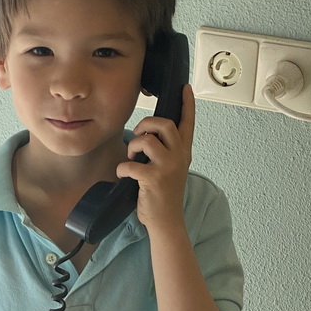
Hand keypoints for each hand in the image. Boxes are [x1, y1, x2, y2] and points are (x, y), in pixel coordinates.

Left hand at [116, 84, 194, 231]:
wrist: (166, 221)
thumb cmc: (164, 195)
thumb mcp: (171, 169)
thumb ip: (165, 151)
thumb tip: (148, 135)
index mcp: (183, 152)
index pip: (188, 123)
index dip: (187, 104)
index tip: (185, 88)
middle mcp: (178, 156)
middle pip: (164, 124)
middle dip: (145, 124)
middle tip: (137, 134)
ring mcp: (167, 167)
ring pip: (147, 140)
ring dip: (132, 146)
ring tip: (131, 157)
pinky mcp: (153, 179)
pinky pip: (130, 164)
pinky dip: (122, 168)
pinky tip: (125, 175)